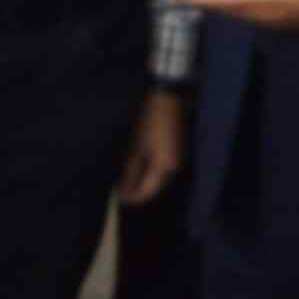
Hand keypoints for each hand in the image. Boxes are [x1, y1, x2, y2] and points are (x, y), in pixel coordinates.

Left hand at [118, 88, 184, 204]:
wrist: (169, 99)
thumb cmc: (150, 121)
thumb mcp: (137, 146)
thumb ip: (131, 171)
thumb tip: (124, 191)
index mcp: (164, 167)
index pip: (147, 192)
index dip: (133, 197)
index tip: (120, 198)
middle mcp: (175, 168)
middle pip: (156, 189)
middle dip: (140, 191)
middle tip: (123, 190)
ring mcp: (179, 160)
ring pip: (161, 181)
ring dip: (147, 183)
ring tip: (130, 180)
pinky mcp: (179, 153)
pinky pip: (165, 171)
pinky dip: (154, 174)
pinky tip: (142, 169)